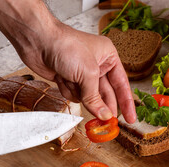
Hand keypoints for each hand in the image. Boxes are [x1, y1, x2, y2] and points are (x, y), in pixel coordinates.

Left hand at [0, 0, 135, 122]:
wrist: (38, 41)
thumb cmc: (66, 46)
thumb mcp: (88, 73)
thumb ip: (96, 97)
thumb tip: (105, 115)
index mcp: (108, 57)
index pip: (121, 84)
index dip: (127, 103)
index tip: (131, 118)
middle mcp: (97, 65)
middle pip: (105, 94)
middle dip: (101, 105)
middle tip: (106, 122)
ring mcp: (81, 73)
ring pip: (87, 97)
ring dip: (80, 94)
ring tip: (71, 81)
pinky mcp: (68, 79)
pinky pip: (73, 95)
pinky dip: (67, 90)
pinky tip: (61, 78)